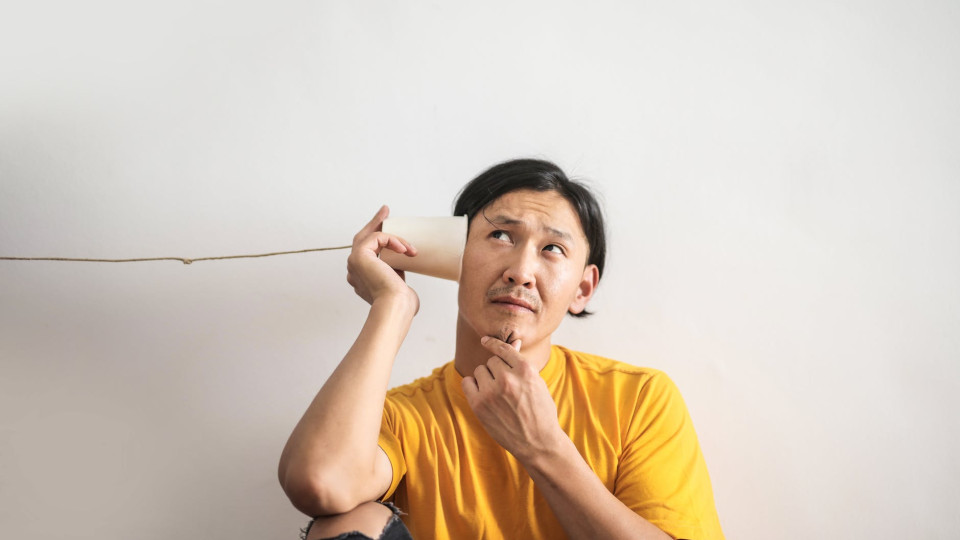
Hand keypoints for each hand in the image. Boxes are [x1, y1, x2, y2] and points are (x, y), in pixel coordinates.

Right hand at [346, 205, 418, 310]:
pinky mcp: (358, 256)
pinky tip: (405, 250)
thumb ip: (395, 272)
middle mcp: (353, 270)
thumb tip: (403, 261)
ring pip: (369, 237)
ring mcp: (353, 263)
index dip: (376, 238)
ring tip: (408, 244)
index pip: (366, 253)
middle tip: (385, 211)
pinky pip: (376, 238)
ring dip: (391, 235)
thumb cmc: (400, 303)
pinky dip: (392, 240)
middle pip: (361, 239)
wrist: (395, 307)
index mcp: (361, 278)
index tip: (386, 225)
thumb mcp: (398, 283)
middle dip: (374, 224)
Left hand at [461, 337, 564, 463]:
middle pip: (491, 360)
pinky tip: (482, 394)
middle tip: (505, 386)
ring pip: (480, 370)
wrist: (538, 443)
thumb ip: (521, 363)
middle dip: (496, 370)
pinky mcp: (479, 405)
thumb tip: (514, 341)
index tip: (485, 340)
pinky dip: (472, 386)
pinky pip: (467, 382)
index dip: (493, 343)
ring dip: (486, 378)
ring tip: (497, 393)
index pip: (503, 348)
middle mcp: (507, 378)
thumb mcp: (537, 383)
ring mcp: (491, 392)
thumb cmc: (540, 412)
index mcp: (525, 370)